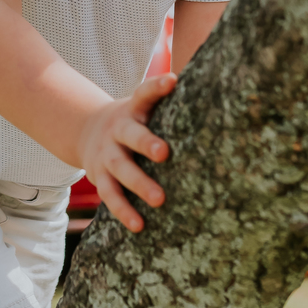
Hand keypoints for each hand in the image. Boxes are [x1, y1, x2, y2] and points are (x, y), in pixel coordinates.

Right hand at [77, 74, 176, 233]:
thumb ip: (169, 106)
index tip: (173, 81)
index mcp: (133, 110)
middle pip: (130, 135)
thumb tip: (222, 101)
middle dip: (146, 143)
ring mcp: (106, 154)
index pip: (144, 93)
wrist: (85, 130)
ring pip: (119, 168)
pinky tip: (139, 226)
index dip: (157, 87)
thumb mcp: (144, 108)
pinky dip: (124, 211)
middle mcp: (117, 130)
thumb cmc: (133, 122)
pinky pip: (110, 195)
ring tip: (159, 200)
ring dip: (138, 184)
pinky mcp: (100, 177)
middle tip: (165, 153)